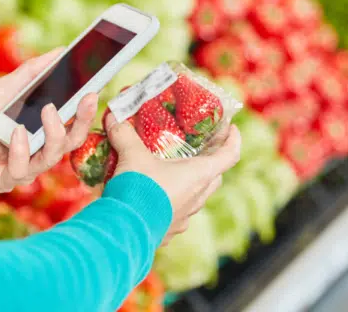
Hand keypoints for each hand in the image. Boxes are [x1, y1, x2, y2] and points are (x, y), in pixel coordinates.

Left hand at [0, 49, 98, 191]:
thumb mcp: (4, 88)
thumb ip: (32, 72)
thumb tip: (60, 50)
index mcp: (38, 131)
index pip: (71, 123)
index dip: (85, 110)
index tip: (95, 90)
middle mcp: (35, 151)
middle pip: (70, 143)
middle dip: (82, 121)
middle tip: (89, 98)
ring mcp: (21, 167)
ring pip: (50, 158)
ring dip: (53, 134)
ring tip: (48, 111)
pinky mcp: (3, 180)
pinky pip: (21, 170)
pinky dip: (20, 150)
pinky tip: (16, 133)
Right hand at [104, 114, 240, 244]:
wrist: (124, 230)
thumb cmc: (138, 189)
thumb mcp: (131, 156)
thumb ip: (124, 134)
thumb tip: (114, 116)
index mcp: (199, 175)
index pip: (230, 155)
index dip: (233, 139)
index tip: (231, 128)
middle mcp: (198, 197)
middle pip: (215, 177)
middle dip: (211, 162)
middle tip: (199, 150)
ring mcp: (185, 217)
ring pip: (196, 197)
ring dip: (190, 185)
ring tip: (172, 173)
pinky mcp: (169, 230)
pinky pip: (176, 214)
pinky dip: (170, 203)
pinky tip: (153, 198)